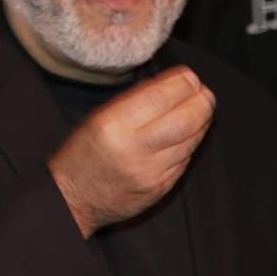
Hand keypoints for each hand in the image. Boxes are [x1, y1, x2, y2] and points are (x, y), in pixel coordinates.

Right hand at [48, 67, 214, 236]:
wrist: (72, 199)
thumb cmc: (81, 155)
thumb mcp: (96, 119)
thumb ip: (132, 102)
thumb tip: (168, 85)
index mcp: (113, 126)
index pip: (160, 97)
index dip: (182, 83)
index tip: (189, 76)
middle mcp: (135, 149)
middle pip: (186, 119)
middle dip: (202, 102)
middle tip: (204, 92)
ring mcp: (151, 171)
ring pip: (191, 140)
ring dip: (201, 121)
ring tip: (200, 109)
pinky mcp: (161, 187)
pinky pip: (185, 160)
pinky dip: (190, 143)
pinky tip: (188, 134)